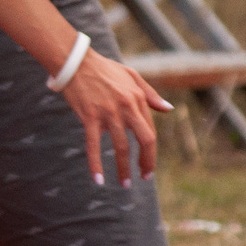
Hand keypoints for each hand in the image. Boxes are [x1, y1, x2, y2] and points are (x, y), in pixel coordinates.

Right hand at [56, 48, 172, 185]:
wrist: (76, 62)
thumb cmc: (104, 69)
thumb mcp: (132, 76)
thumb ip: (151, 95)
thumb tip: (169, 110)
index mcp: (138, 98)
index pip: (150, 131)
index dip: (151, 152)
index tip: (147, 167)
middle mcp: (126, 107)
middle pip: (144, 140)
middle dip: (146, 162)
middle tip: (143, 177)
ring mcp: (108, 112)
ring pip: (121, 147)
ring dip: (123, 169)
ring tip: (124, 184)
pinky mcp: (89, 117)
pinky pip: (93, 145)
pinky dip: (96, 164)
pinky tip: (98, 180)